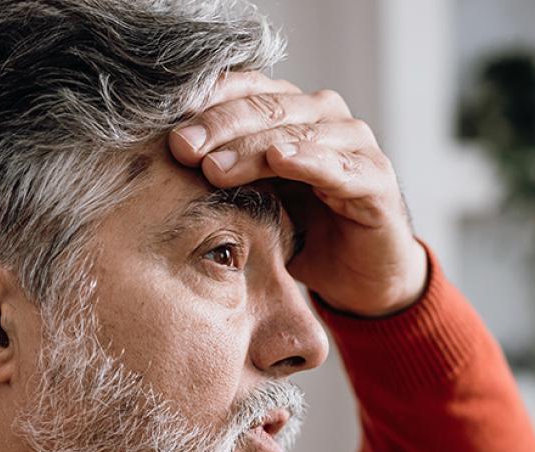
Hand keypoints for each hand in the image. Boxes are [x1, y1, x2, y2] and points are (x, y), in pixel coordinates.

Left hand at [167, 71, 428, 317]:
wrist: (359, 277)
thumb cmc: (303, 231)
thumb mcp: (253, 199)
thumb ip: (222, 172)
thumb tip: (158, 161)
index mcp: (290, 111)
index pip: (243, 90)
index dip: (204, 104)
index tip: (163, 125)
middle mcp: (323, 116)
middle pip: (265, 107)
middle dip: (218, 127)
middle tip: (181, 147)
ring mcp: (353, 143)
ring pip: (297, 132)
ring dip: (253, 147)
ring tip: (216, 165)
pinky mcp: (376, 178)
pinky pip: (339, 165)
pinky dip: (310, 160)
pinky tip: (282, 160)